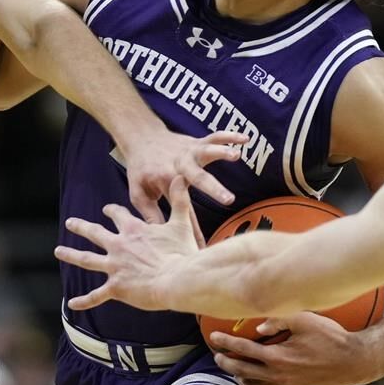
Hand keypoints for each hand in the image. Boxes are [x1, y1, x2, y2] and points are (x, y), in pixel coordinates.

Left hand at [56, 177, 201, 310]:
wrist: (178, 279)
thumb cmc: (182, 253)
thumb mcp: (181, 224)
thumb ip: (180, 200)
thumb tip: (182, 177)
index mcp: (134, 230)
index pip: (118, 215)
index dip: (112, 211)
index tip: (107, 209)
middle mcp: (119, 246)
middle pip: (95, 233)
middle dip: (81, 227)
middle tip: (70, 223)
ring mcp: (115, 267)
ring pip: (87, 260)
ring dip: (71, 255)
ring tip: (58, 251)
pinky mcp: (116, 288)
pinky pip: (96, 296)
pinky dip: (83, 300)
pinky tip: (71, 303)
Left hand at [121, 127, 247, 225]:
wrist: (141, 138)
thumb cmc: (140, 169)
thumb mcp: (138, 194)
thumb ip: (150, 214)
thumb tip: (158, 236)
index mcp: (165, 181)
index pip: (183, 211)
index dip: (194, 231)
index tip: (204, 248)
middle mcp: (179, 165)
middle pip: (198, 178)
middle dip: (213, 188)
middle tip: (228, 200)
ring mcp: (189, 152)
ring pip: (206, 151)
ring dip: (221, 152)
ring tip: (236, 155)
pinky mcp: (196, 142)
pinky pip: (214, 137)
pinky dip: (229, 136)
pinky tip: (245, 140)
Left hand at [206, 312, 383, 384]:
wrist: (354, 361)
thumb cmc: (330, 337)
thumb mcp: (304, 320)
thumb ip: (278, 319)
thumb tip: (258, 325)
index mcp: (277, 357)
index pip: (243, 350)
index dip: (226, 343)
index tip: (214, 338)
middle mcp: (279, 376)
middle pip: (243, 371)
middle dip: (226, 362)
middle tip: (217, 355)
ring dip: (241, 379)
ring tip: (235, 371)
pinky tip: (260, 381)